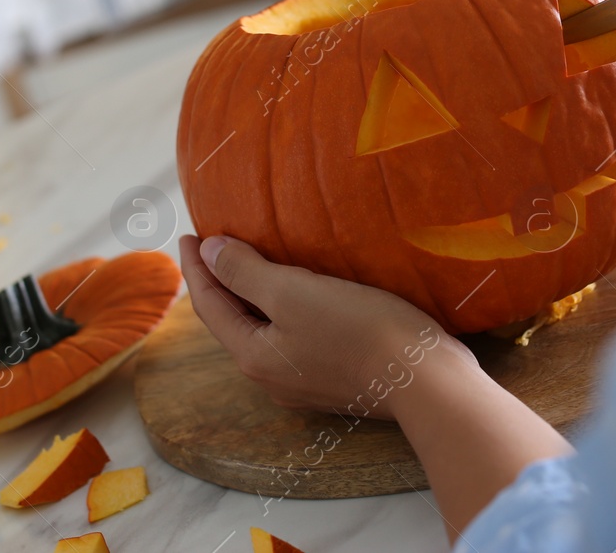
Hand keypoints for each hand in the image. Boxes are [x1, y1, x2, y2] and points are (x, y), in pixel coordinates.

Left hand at [179, 234, 571, 537]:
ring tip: (250, 266)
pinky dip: (281, 310)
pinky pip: (292, 337)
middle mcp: (271, 376)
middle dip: (220, 284)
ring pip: (263, 330)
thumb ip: (246, 273)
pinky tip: (298, 295)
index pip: (210, 305)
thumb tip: (209, 253)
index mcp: (253, 355)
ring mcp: (303, 382)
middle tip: (213, 247)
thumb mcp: (295, 292)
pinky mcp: (334, 379)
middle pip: (234, 321)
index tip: (189, 234)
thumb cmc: (359, 329)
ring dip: (251, 297)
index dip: (197, 267)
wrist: (426, 381)